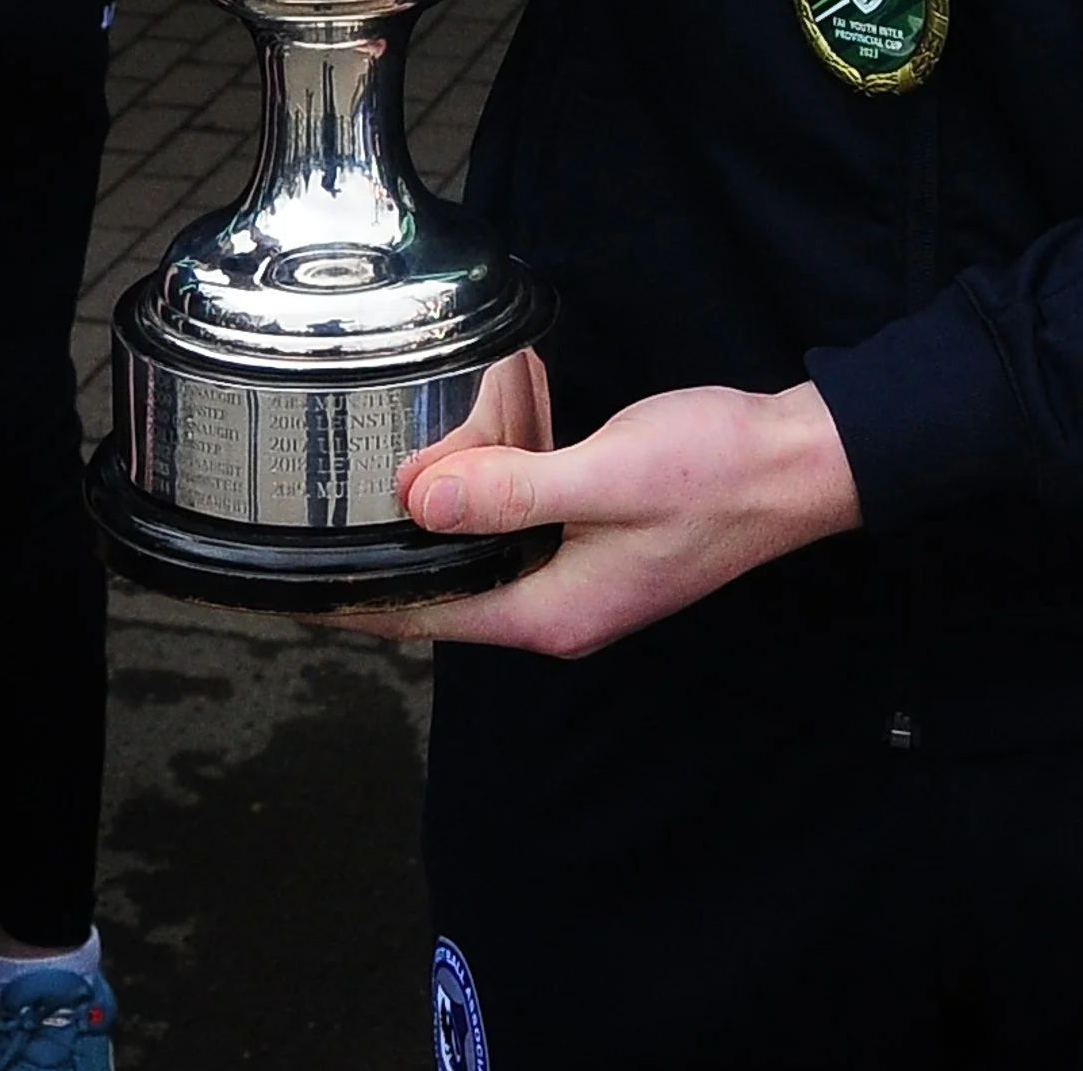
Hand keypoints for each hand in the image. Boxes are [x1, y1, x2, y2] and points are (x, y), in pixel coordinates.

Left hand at [326, 361, 861, 655]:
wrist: (795, 464)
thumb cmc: (712, 471)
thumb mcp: (606, 476)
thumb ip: (513, 492)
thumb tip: (420, 503)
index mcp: (553, 612)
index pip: (427, 618)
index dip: (354, 604)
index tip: (287, 589)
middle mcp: (561, 609)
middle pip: (445, 599)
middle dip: (376, 576)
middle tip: (301, 539)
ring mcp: (581, 579)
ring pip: (478, 566)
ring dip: (424, 542)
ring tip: (353, 511)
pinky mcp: (596, 543)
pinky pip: (512, 537)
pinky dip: (472, 513)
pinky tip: (449, 476)